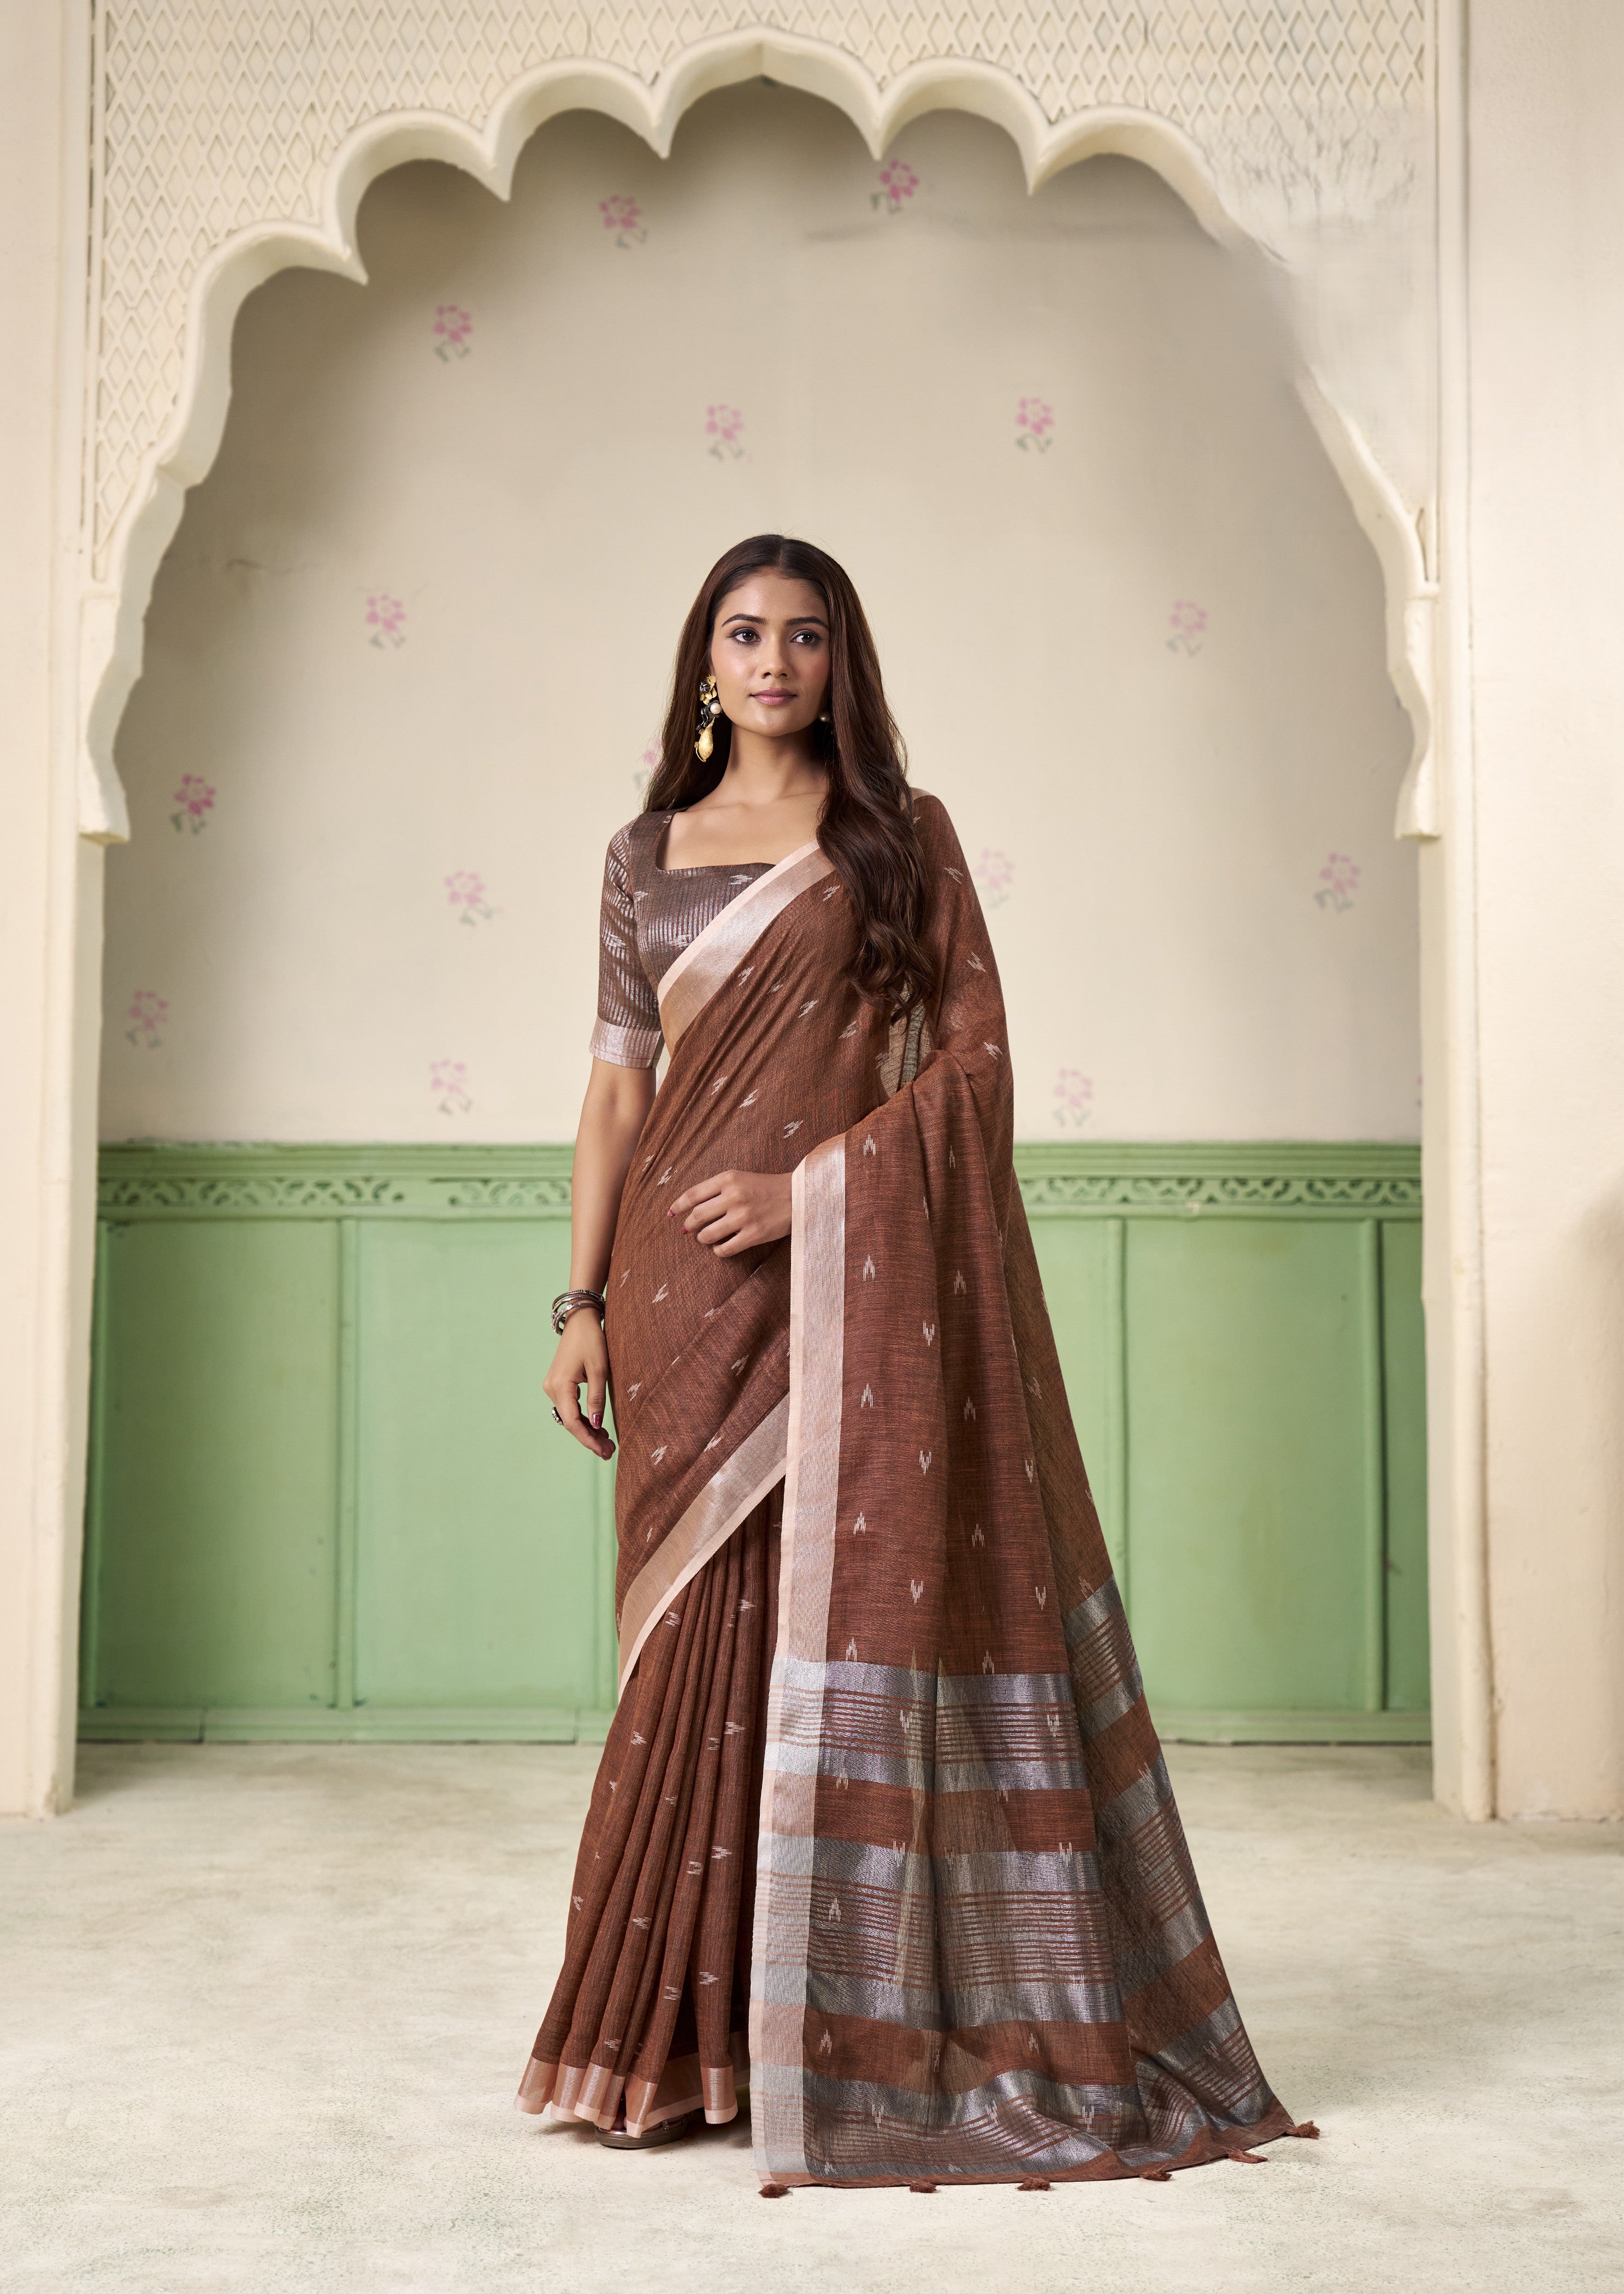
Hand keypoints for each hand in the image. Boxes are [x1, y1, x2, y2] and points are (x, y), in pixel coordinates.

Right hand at [543, 1306, 614, 1457]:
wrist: (580, 1320)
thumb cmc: (592, 1341)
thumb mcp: (600, 1370)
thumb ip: (597, 1399)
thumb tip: (596, 1425)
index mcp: (560, 1386)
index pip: (573, 1422)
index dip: (588, 1439)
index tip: (604, 1451)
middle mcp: (551, 1389)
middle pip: (570, 1422)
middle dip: (589, 1438)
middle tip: (610, 1452)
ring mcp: (552, 1386)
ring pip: (569, 1417)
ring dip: (586, 1430)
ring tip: (606, 1443)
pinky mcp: (557, 1384)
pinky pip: (568, 1407)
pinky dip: (582, 1418)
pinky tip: (596, 1427)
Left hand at [669, 1168, 792, 1255]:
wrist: (798, 1196)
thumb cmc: (765, 1187)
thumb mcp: (740, 1178)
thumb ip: (717, 1189)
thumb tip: (690, 1208)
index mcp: (728, 1179)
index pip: (693, 1194)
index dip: (677, 1206)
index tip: (670, 1214)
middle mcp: (734, 1196)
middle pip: (697, 1216)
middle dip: (688, 1225)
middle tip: (687, 1229)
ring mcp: (743, 1217)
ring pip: (708, 1235)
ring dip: (702, 1239)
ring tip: (705, 1238)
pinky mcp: (754, 1234)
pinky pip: (725, 1249)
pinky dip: (718, 1250)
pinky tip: (720, 1247)